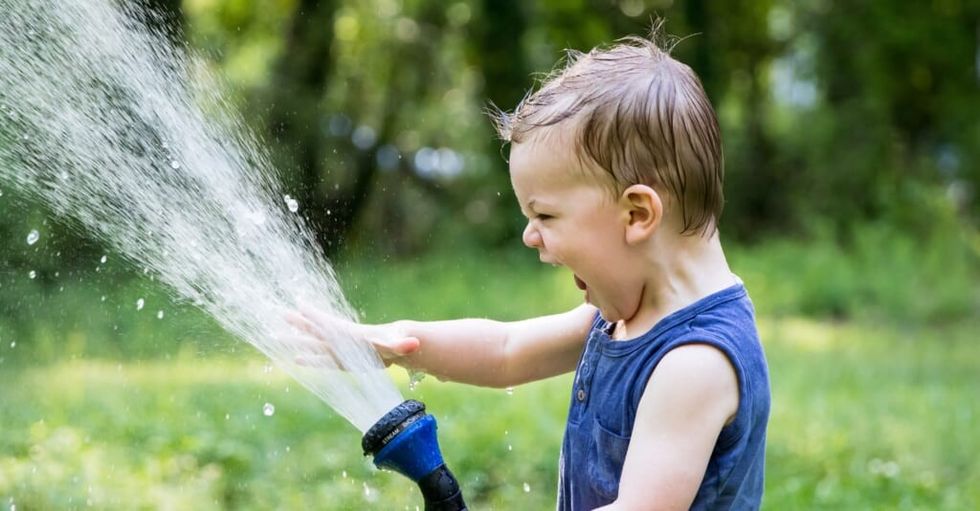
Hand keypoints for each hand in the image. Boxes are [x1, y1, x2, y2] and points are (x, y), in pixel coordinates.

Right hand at [283, 303, 419, 368]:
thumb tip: (414, 344)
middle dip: (298, 322)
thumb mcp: (398, 344)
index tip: (301, 305)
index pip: (330, 323)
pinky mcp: (340, 360)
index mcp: (351, 334)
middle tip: (279, 313)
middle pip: (315, 329)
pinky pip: (320, 359)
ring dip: (296, 339)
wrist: (393, 346)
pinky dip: (308, 359)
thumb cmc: (395, 343)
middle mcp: (341, 339)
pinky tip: (295, 358)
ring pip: (313, 343)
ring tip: (276, 336)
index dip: (316, 315)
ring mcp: (338, 349)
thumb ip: (403, 345)